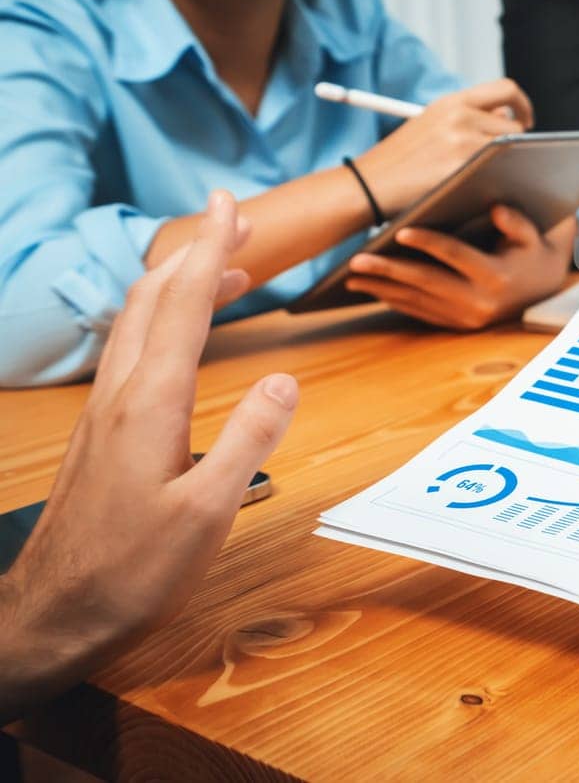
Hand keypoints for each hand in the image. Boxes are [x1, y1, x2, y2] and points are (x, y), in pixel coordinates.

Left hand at [0, 192, 296, 721]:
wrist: (56, 612)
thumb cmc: (132, 571)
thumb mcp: (207, 513)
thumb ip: (249, 441)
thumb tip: (284, 377)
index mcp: (151, 405)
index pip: (184, 306)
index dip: (210, 250)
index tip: (231, 205)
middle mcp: (121, 396)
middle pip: (154, 299)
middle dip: (196, 253)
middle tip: (238, 224)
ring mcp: (104, 412)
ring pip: (138, 322)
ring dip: (180, 284)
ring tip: (224, 272)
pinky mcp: (100, 433)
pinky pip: (132, 351)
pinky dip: (165, 320)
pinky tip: (182, 336)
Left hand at [346, 208, 577, 329]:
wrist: (545, 291)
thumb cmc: (534, 253)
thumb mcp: (534, 236)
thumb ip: (516, 223)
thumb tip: (496, 209)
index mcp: (497, 276)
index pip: (455, 256)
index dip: (427, 243)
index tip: (399, 232)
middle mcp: (480, 302)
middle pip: (426, 283)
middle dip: (389, 272)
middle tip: (356, 262)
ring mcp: (467, 318)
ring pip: (418, 302)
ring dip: (383, 290)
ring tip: (352, 278)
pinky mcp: (458, 327)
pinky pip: (421, 314)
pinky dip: (395, 302)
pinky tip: (374, 290)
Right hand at [353, 79, 533, 214]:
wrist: (367, 186)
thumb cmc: (398, 163)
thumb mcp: (429, 125)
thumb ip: (465, 118)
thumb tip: (504, 120)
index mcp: (451, 102)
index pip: (506, 90)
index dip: (523, 105)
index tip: (526, 122)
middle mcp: (460, 116)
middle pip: (514, 125)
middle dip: (515, 142)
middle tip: (507, 159)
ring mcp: (463, 142)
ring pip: (509, 149)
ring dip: (507, 162)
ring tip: (492, 175)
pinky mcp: (463, 169)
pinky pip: (499, 172)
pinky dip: (498, 179)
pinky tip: (488, 189)